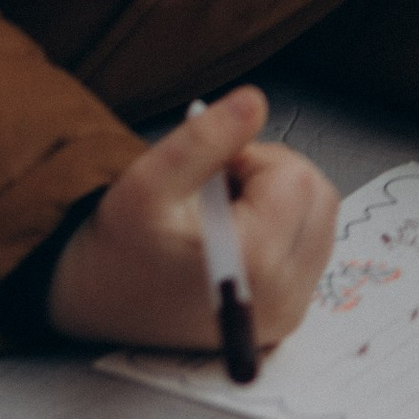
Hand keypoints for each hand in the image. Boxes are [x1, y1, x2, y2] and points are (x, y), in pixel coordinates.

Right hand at [46, 86, 338, 354]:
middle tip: (219, 189)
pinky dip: (282, 228)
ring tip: (225, 212)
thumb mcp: (147, 181)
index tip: (211, 174)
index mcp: (253, 263)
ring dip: (280, 200)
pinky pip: (310, 247)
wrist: (98, 303)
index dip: (253, 159)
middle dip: (273, 177)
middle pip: (318, 196)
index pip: (294, 175)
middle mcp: (282, 297)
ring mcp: (289, 312)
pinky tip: (237, 236)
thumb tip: (256, 101)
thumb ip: (204, 139)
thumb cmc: (120, 244)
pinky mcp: (288, 317)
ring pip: (320, 218)